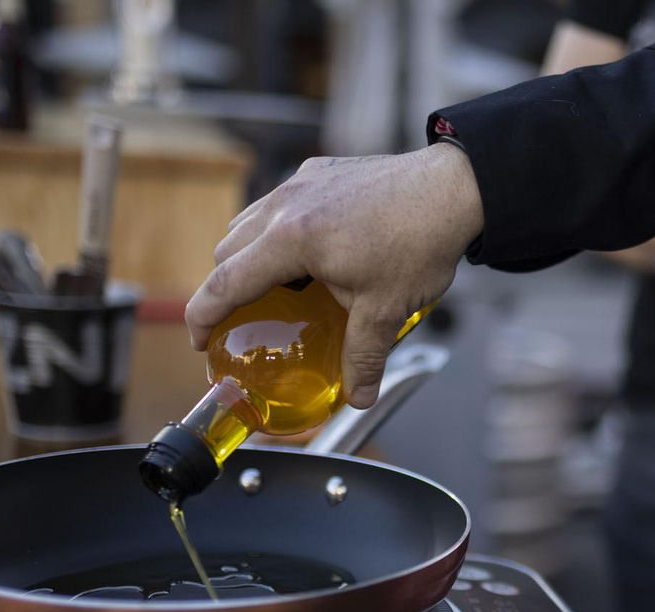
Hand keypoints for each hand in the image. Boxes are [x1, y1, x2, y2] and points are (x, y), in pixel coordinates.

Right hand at [185, 144, 483, 406]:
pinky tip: (313, 254)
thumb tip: (358, 397)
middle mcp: (286, 205)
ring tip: (277, 288)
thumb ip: (365, 357)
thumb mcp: (387, 310)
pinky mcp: (321, 171)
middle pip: (228, 250)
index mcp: (291, 240)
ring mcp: (302, 183)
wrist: (455, 187)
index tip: (200, 341)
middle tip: (243, 319)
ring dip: (249, 255)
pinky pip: (280, 203)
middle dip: (225, 287)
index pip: (225, 283)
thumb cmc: (420, 242)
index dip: (202, 317)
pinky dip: (278, 231)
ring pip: (249, 221)